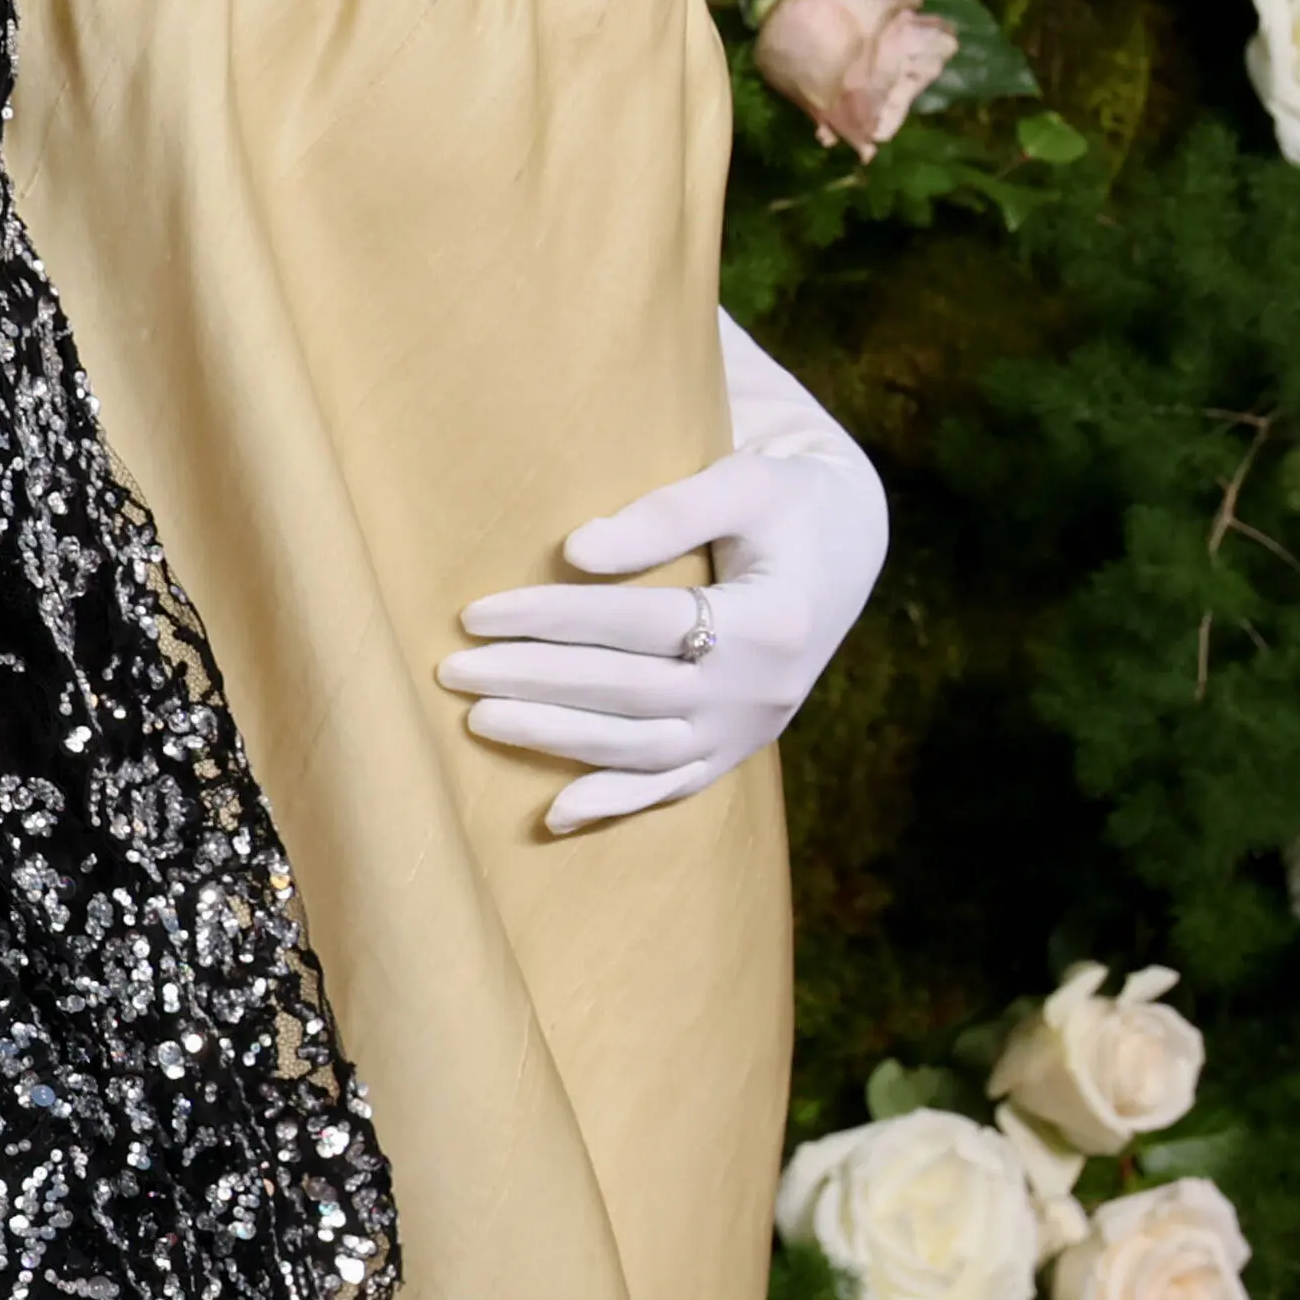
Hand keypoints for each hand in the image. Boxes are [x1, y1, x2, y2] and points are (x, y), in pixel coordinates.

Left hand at [439, 322, 889, 835]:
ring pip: (641, 747)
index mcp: (770, 621)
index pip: (640, 624)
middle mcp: (763, 689)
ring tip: (477, 719)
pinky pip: (674, 787)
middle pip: (629, 691)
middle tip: (453, 668)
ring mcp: (750, 728)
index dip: (553, 617)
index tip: (476, 612)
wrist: (847, 541)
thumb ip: (665, 513)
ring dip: (556, 739)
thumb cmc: (783, 498)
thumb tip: (574, 551)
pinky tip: (555, 815)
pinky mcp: (738, 747)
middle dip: (534, 681)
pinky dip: (616, 803)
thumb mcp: (743, 483)